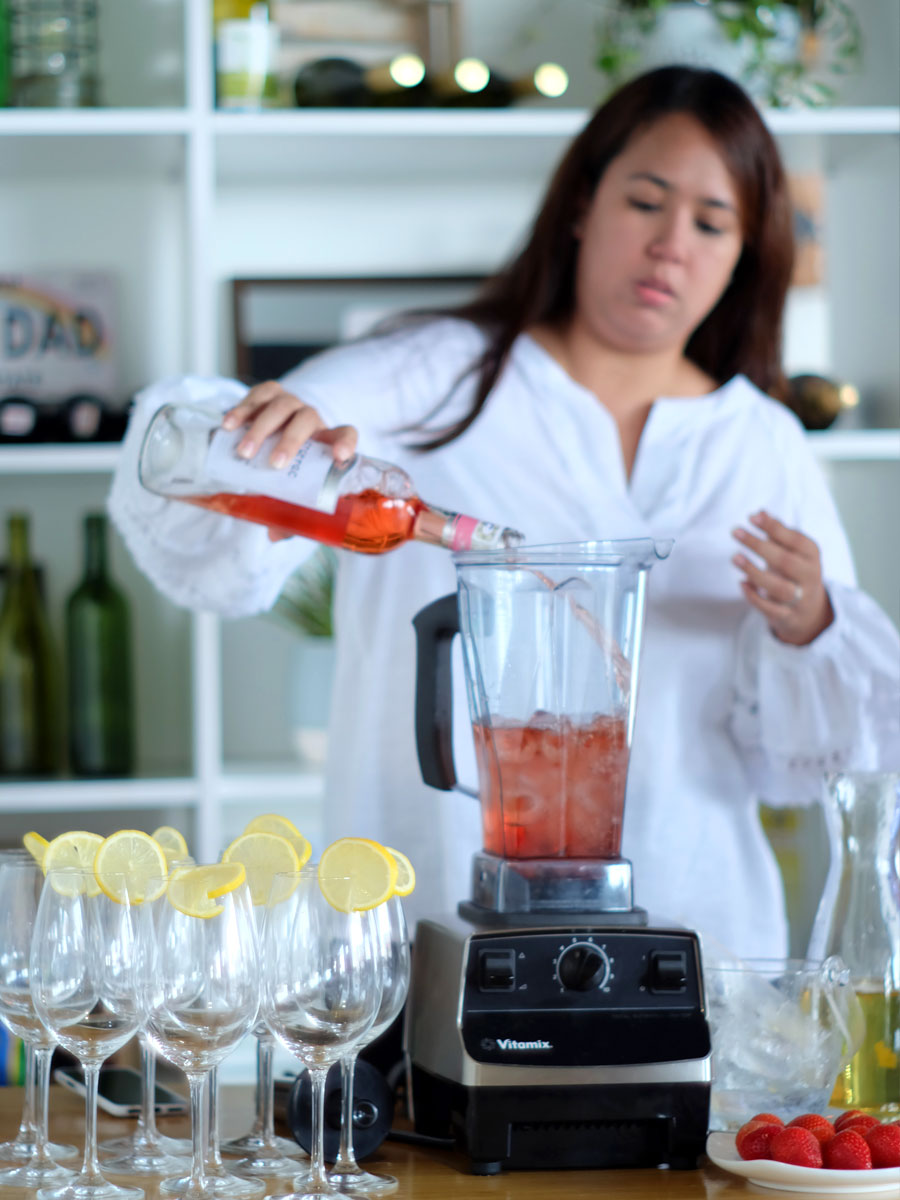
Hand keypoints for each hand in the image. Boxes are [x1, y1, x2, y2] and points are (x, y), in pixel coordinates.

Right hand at [222, 380, 358, 541]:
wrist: (266, 437)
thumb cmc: (286, 470)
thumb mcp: (290, 492)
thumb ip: (288, 514)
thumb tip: (274, 535)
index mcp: (325, 442)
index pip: (346, 435)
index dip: (345, 443)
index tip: (339, 457)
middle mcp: (311, 419)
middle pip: (307, 419)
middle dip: (291, 441)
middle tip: (274, 464)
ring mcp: (290, 404)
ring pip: (281, 405)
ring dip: (261, 428)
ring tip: (244, 453)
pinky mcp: (267, 394)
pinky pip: (258, 395)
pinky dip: (242, 408)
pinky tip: (228, 425)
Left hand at [732, 510, 833, 645]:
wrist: (810, 611)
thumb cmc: (795, 572)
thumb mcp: (792, 552)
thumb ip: (777, 533)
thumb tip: (758, 513)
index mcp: (812, 557)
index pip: (796, 540)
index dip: (775, 528)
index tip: (752, 517)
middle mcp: (809, 577)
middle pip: (785, 561)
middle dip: (759, 546)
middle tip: (736, 532)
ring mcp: (799, 598)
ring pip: (778, 587)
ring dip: (754, 572)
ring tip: (735, 557)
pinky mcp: (787, 616)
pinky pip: (770, 609)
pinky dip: (754, 596)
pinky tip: (741, 583)